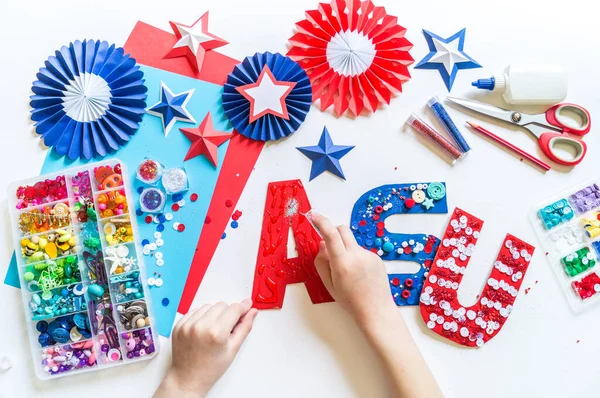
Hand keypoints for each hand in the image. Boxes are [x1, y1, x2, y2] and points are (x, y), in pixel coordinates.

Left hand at [154, 300, 257, 397]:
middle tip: (226, 329)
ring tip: (213, 331)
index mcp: (216, 333)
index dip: (243, 307)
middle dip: (228, 313)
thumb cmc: (210, 368)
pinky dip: (201, 317)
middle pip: (222, 305)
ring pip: (208, 306)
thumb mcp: (233, 349)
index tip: (247, 306)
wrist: (188, 378)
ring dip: (214, 314)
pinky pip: (194, 311)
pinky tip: (202, 330)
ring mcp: (187, 325)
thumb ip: (244, 327)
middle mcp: (200, 326)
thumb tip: (251, 312)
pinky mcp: (179, 325)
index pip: (234, 309)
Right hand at [311, 212, 395, 329]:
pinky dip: (355, 256)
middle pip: (342, 229)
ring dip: (345, 248)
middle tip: (329, 245)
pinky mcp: (376, 257)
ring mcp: (369, 255)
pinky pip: (360, 250)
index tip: (313, 215)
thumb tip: (322, 245)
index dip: (320, 221)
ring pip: (351, 242)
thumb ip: (322, 262)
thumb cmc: (350, 301)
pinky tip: (359, 274)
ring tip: (348, 271)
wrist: (376, 310)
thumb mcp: (329, 284)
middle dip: (333, 232)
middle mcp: (357, 256)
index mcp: (342, 263)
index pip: (330, 234)